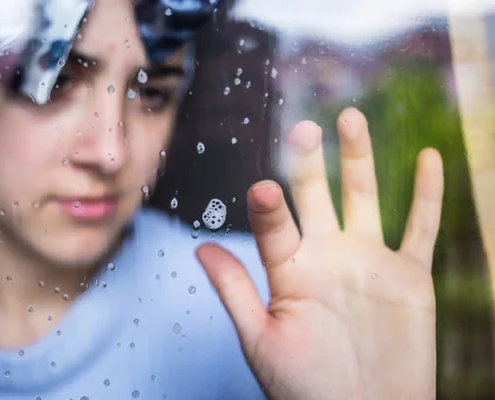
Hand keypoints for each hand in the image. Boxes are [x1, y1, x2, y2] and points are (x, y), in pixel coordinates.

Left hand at [197, 108, 442, 399]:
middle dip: (309, 163)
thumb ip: (235, 291)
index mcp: (290, 269)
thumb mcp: (261, 340)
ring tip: (350, 118)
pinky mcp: (409, 275)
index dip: (269, 206)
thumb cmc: (306, 387)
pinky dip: (428, 193)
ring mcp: (369, 260)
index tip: (263, 189)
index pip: (274, 225)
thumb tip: (199, 250)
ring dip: (359, 158)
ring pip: (364, 196)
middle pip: (316, 195)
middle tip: (303, 129)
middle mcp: (327, 255)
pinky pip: (421, 227)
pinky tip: (428, 157)